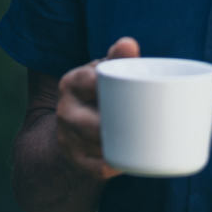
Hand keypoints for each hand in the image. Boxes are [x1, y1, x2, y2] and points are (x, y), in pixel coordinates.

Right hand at [54, 37, 139, 179]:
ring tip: (143, 143)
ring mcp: (68, 137)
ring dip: (118, 147)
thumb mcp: (103, 72)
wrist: (73, 121)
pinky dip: (114, 166)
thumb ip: (117, 58)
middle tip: (147, 125)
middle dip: (115, 126)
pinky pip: (96, 168)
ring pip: (96, 146)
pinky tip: (127, 163)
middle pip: (91, 123)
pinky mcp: (75, 159)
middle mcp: (65, 111)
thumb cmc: (98, 91)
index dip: (105, 88)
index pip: (87, 82)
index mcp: (71, 83)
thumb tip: (129, 43)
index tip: (128, 92)